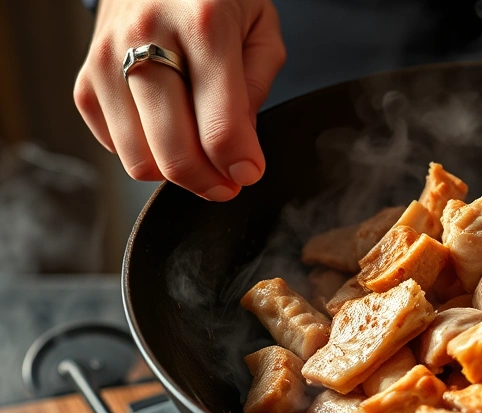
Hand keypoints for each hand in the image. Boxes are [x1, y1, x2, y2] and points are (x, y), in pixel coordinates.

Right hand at [74, 0, 285, 200]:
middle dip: (208, 183)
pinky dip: (145, 152)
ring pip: (139, 158)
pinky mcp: (87, 79)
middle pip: (174, 151)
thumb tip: (238, 151)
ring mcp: (108, 59)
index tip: (249, 174)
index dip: (239, 165)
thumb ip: (256, 87)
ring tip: (200, 156)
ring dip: (175, 173)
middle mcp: (147, 40)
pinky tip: (166, 131)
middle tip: (227, 181)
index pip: (220, 125)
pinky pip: (114, 146)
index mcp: (204, 25)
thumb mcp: (260, 28)